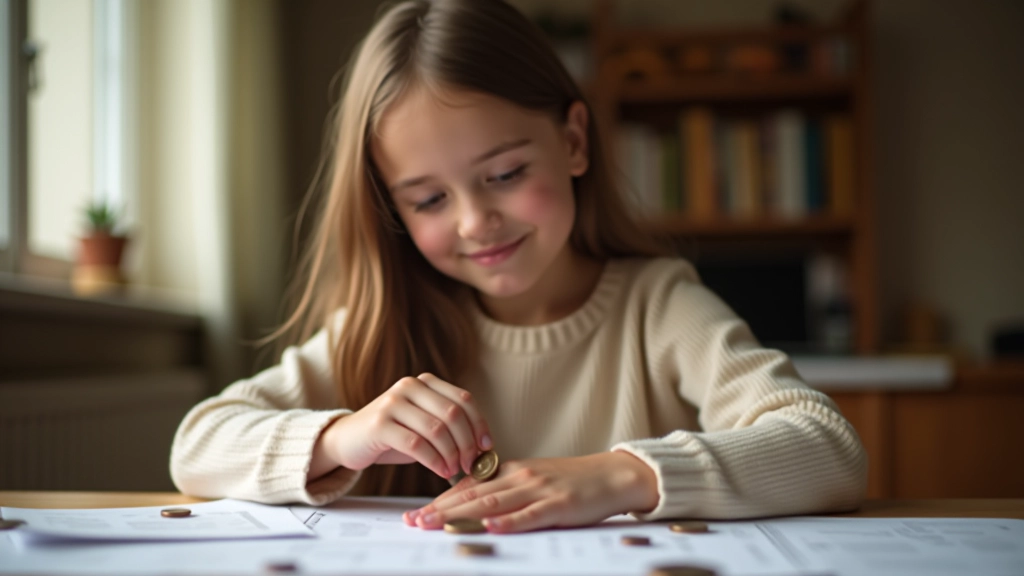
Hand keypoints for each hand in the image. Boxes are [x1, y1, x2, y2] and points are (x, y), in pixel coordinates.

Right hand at [312, 373, 491, 479]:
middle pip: (453, 414)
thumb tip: (483, 449)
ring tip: (453, 470)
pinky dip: (434, 461)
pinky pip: (416, 444)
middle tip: (469, 464)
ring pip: (437, 429)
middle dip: (467, 443)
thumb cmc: (393, 437)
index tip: (487, 447)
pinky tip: (440, 471)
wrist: (348, 440)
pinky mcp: (379, 424)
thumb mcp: (424, 426)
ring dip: (451, 455)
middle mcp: (409, 386)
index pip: (463, 399)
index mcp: (424, 382)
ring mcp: (393, 402)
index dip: (479, 424)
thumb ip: (449, 428)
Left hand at [402, 451, 659, 532]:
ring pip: (492, 504)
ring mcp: (538, 491)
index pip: (468, 487)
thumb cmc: (572, 482)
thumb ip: (505, 491)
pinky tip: (490, 527)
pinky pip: (530, 515)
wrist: (612, 475)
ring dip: (461, 516)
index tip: (414, 513)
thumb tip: (472, 507)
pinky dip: (509, 521)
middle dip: (439, 510)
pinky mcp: (559, 505)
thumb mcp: (533, 480)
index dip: (439, 501)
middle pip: (472, 495)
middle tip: (412, 522)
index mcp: (511, 471)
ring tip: (435, 525)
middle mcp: (519, 477)